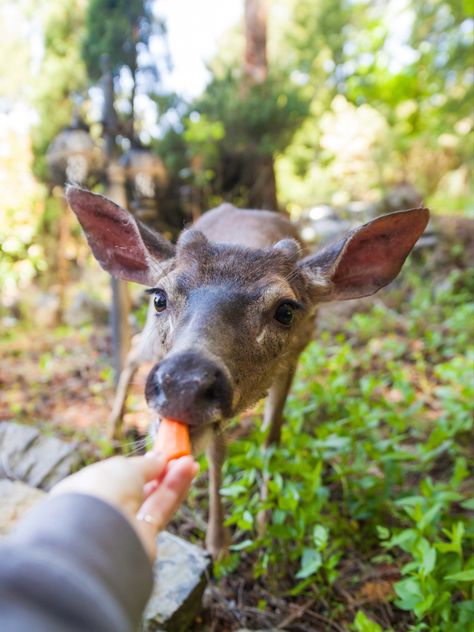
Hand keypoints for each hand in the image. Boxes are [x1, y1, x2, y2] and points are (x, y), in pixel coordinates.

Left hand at [51, 454, 198, 558]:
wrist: (98, 536)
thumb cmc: (102, 491)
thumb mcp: (124, 467)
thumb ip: (146, 464)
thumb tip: (160, 459)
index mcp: (83, 489)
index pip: (114, 475)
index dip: (137, 466)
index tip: (157, 455)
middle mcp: (102, 509)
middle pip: (137, 489)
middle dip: (159, 473)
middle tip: (179, 458)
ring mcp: (122, 526)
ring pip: (152, 500)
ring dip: (172, 480)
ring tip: (190, 462)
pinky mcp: (142, 539)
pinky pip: (160, 510)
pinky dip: (175, 491)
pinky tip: (189, 472)